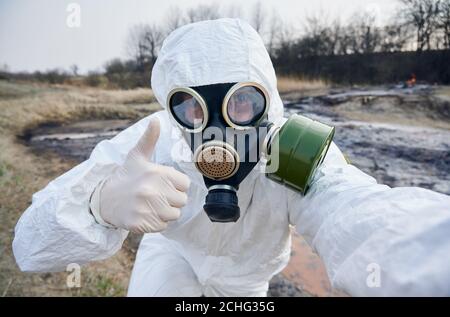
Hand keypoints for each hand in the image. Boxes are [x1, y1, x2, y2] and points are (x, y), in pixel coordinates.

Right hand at [97, 117, 189, 233]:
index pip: (185, 184)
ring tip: (151, 204)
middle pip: (181, 201)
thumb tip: (156, 119)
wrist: (104, 199)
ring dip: (165, 212)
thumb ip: (149, 139)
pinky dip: (156, 223)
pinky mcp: (140, 223)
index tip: (162, 184)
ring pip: (174, 215)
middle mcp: (152, 190)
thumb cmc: (127, 177)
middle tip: (155, 195)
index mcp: (156, 173)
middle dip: (171, 199)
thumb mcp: (137, 156)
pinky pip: (163, 226)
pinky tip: (145, 214)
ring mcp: (146, 208)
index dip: (176, 185)